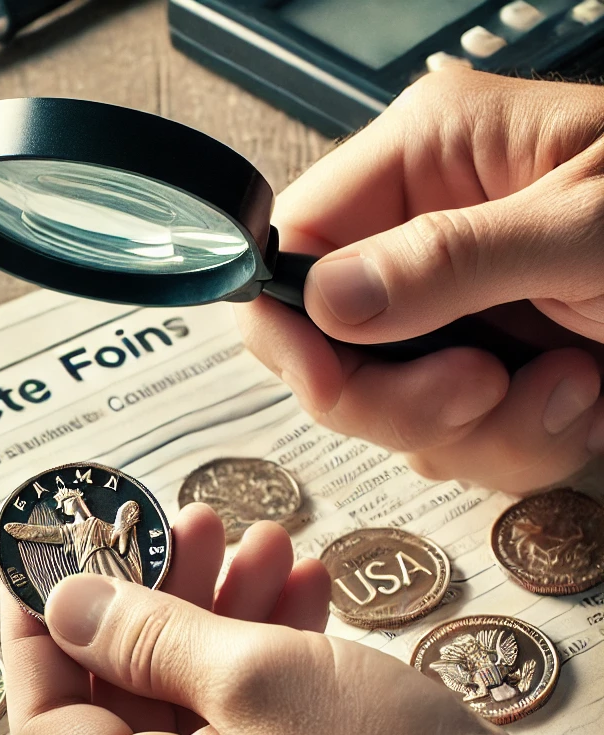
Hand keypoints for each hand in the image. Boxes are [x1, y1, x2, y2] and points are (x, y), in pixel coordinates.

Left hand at [2, 504, 516, 734]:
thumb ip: (144, 634)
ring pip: (192, 690)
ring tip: (266, 537)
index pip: (46, 717)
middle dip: (159, 597)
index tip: (51, 560)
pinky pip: (241, 710)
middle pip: (127, 690)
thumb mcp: (252, 674)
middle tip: (190, 522)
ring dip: (222, 609)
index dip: (39, 632)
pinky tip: (303, 584)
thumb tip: (63, 604)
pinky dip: (261, 646)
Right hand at [237, 69, 603, 492]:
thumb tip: (328, 301)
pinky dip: (517, 443)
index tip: (333, 379)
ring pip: (390, 410)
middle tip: (478, 390)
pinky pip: (451, 439)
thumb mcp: (585, 228)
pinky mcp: (484, 367)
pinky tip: (579, 396)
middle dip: (400, 397)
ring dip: (477, 429)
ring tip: (568, 386)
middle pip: (327, 349)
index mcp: (426, 160)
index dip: (292, 324)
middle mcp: (421, 237)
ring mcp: (451, 310)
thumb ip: (450, 261)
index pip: (292, 246)